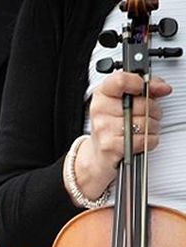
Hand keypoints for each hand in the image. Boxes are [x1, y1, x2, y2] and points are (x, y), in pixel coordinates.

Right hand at [75, 72, 169, 200]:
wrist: (98, 153)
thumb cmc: (112, 125)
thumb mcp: (123, 101)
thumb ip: (146, 88)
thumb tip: (162, 88)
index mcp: (102, 94)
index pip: (120, 80)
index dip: (138, 83)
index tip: (144, 88)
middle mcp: (100, 110)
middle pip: (141, 103)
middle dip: (152, 110)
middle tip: (146, 114)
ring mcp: (103, 128)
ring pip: (145, 122)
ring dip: (151, 127)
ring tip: (142, 128)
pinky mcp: (110, 146)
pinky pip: (143, 140)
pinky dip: (148, 141)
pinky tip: (139, 139)